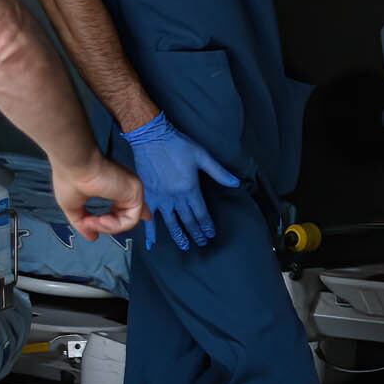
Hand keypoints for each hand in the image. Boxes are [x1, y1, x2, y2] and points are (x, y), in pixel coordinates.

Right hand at [48, 149, 144, 240]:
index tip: (145, 217)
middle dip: (109, 226)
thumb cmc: (70, 181)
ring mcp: (131, 189)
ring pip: (128, 221)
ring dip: (107, 227)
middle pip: (128, 215)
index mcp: (111, 186)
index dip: (135, 212)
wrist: (74, 165)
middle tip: (90, 223)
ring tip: (91, 221)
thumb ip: (83, 223)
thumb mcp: (73, 207)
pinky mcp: (136, 192)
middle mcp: (124, 187)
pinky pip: (130, 220)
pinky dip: (115, 225)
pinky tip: (101, 220)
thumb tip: (92, 238)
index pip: (128, 202)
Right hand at [120, 114, 239, 251]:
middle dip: (196, 233)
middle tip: (202, 242)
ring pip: (171, 223)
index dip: (207, 225)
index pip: (201, 213)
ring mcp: (160, 199)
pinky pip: (149, 218)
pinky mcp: (147, 196)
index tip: (210, 234)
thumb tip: (235, 183)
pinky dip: (150, 232)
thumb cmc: (177, 145)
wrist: (150, 137)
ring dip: (179, 236)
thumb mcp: (201, 155)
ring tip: (185, 246)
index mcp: (190, 188)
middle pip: (188, 220)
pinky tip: (151, 244)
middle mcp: (175, 197)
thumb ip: (218, 172)